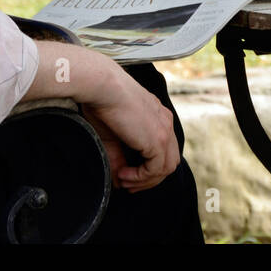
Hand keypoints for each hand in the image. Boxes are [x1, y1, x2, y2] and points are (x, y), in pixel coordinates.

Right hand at [81, 75, 178, 192]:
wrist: (102, 86)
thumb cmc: (101, 101)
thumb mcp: (111, 135)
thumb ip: (118, 158)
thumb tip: (119, 182)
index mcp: (157, 116)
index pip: (163, 148)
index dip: (148, 166)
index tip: (128, 174)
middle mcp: (165, 123)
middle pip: (169, 161)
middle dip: (149, 178)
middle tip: (128, 183)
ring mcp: (164, 132)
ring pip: (166, 168)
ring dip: (145, 180)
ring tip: (123, 180)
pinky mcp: (158, 140)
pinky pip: (156, 170)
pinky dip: (140, 177)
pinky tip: (123, 174)